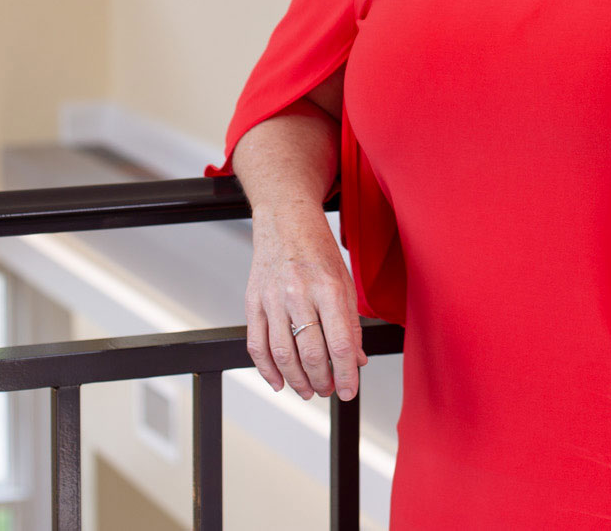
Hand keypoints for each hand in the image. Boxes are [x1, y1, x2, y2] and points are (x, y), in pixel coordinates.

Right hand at [244, 200, 368, 401]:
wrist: (284, 220)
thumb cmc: (318, 250)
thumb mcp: (345, 281)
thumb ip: (351, 323)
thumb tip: (357, 360)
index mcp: (329, 287)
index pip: (340, 343)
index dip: (347, 374)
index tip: (350, 391)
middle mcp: (299, 293)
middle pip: (312, 353)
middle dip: (323, 381)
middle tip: (329, 390)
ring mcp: (272, 299)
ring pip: (283, 354)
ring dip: (297, 380)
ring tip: (309, 390)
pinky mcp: (253, 302)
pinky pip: (257, 345)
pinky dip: (267, 370)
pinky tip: (279, 382)